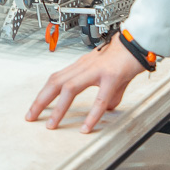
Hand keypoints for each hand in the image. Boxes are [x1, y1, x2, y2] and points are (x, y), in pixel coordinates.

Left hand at [25, 36, 147, 132]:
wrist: (139, 42)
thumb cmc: (124, 56)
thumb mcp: (111, 78)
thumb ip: (106, 95)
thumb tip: (105, 109)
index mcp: (81, 66)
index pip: (56, 79)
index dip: (43, 93)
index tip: (34, 107)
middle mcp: (84, 66)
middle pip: (55, 82)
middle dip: (41, 100)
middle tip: (31, 116)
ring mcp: (96, 70)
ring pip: (70, 88)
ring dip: (58, 108)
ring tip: (52, 124)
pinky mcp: (111, 76)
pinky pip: (99, 99)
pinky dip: (91, 115)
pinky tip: (86, 127)